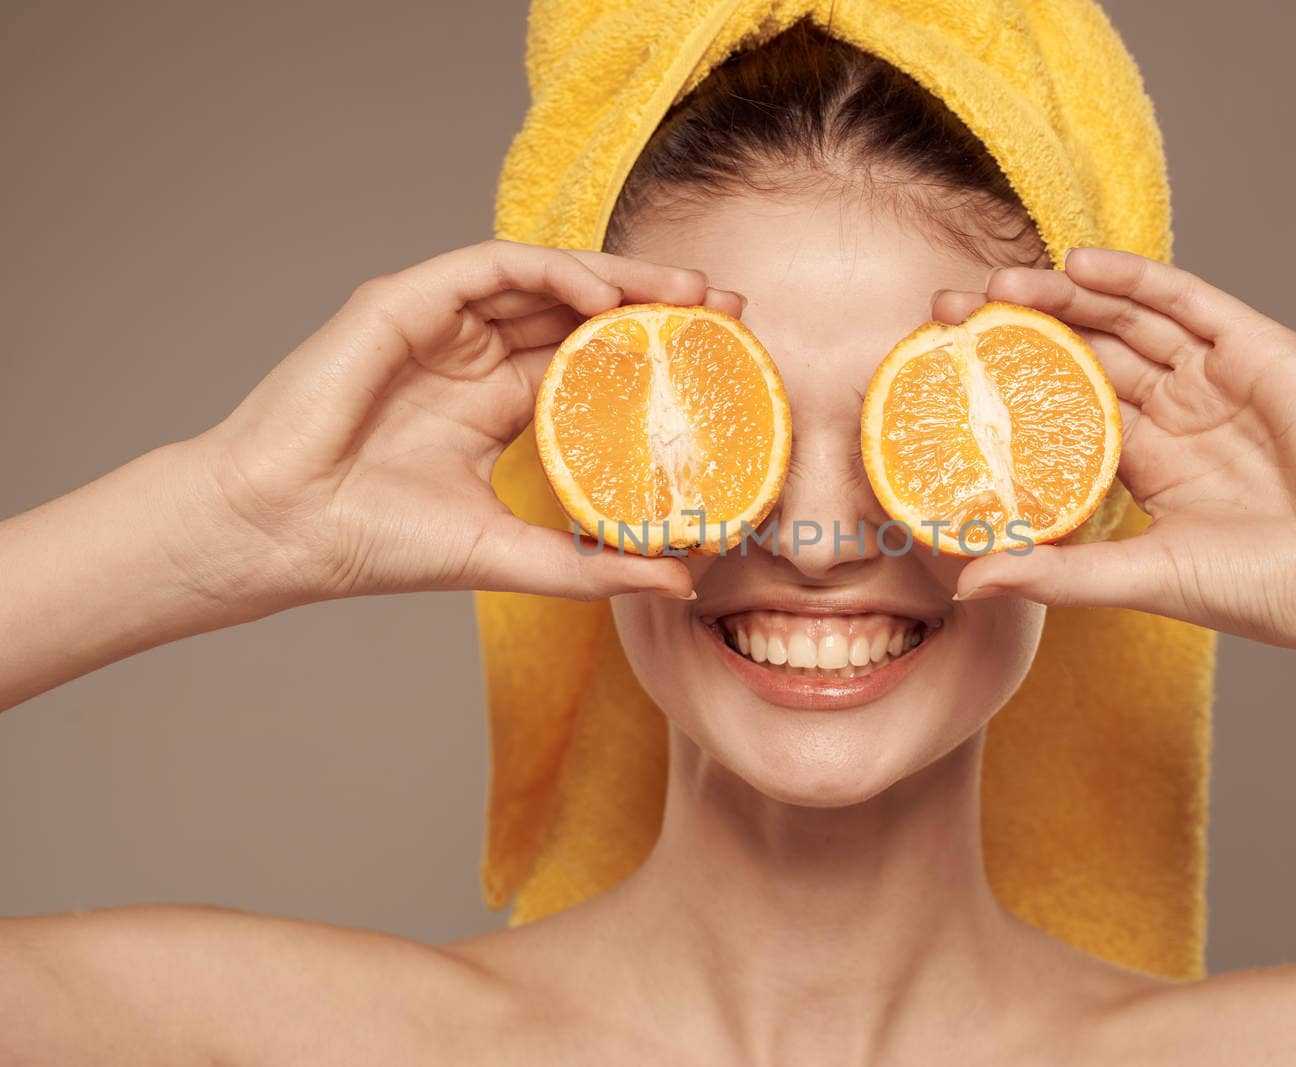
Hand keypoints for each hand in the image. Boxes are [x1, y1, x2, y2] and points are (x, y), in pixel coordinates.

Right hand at [187, 240, 739, 604]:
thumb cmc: (377, 542)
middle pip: (582, 313)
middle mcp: (475, 357)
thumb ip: (589, 563)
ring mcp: (441, 325)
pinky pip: (492, 266)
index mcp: (498, 404)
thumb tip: (681, 578)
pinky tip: (606, 296)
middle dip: (658, 304)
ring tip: (687, 293)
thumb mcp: (508, 553)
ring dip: (621, 278)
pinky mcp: (406, 301)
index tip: (725, 363)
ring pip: (546, 280)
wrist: (285, 533)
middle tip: (730, 308)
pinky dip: (553, 272)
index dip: (657, 357)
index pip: (594, 364)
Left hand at [940, 247, 1295, 669]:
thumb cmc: (1264, 588)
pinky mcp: (1259, 351)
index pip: (1060, 408)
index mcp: (1148, 463)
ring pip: (1126, 322)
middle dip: (1017, 330)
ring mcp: (1216, 378)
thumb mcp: (1140, 577)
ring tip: (1000, 284)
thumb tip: (968, 583)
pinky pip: (1188, 303)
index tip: (941, 371)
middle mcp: (1177, 412)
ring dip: (1064, 298)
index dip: (1004, 386)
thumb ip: (1057, 573)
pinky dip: (1136, 280)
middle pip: (1082, 354)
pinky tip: (1081, 266)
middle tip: (948, 310)